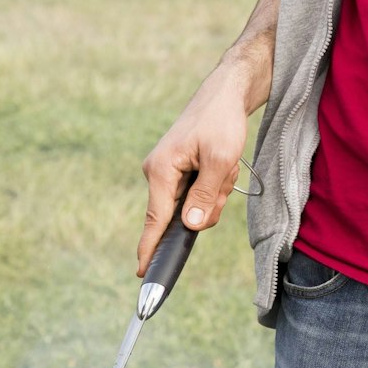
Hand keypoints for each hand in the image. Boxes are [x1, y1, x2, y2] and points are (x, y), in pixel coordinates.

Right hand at [137, 63, 251, 275]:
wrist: (224, 94)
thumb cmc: (221, 121)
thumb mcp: (220, 160)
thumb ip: (205, 196)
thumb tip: (191, 226)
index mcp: (161, 170)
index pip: (155, 220)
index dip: (151, 248)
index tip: (143, 273)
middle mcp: (158, 174)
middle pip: (182, 216)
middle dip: (209, 204)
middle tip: (225, 177)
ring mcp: (167, 174)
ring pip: (194, 207)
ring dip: (216, 192)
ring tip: (224, 166)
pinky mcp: (178, 173)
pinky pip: (197, 195)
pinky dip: (215, 185)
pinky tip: (221, 166)